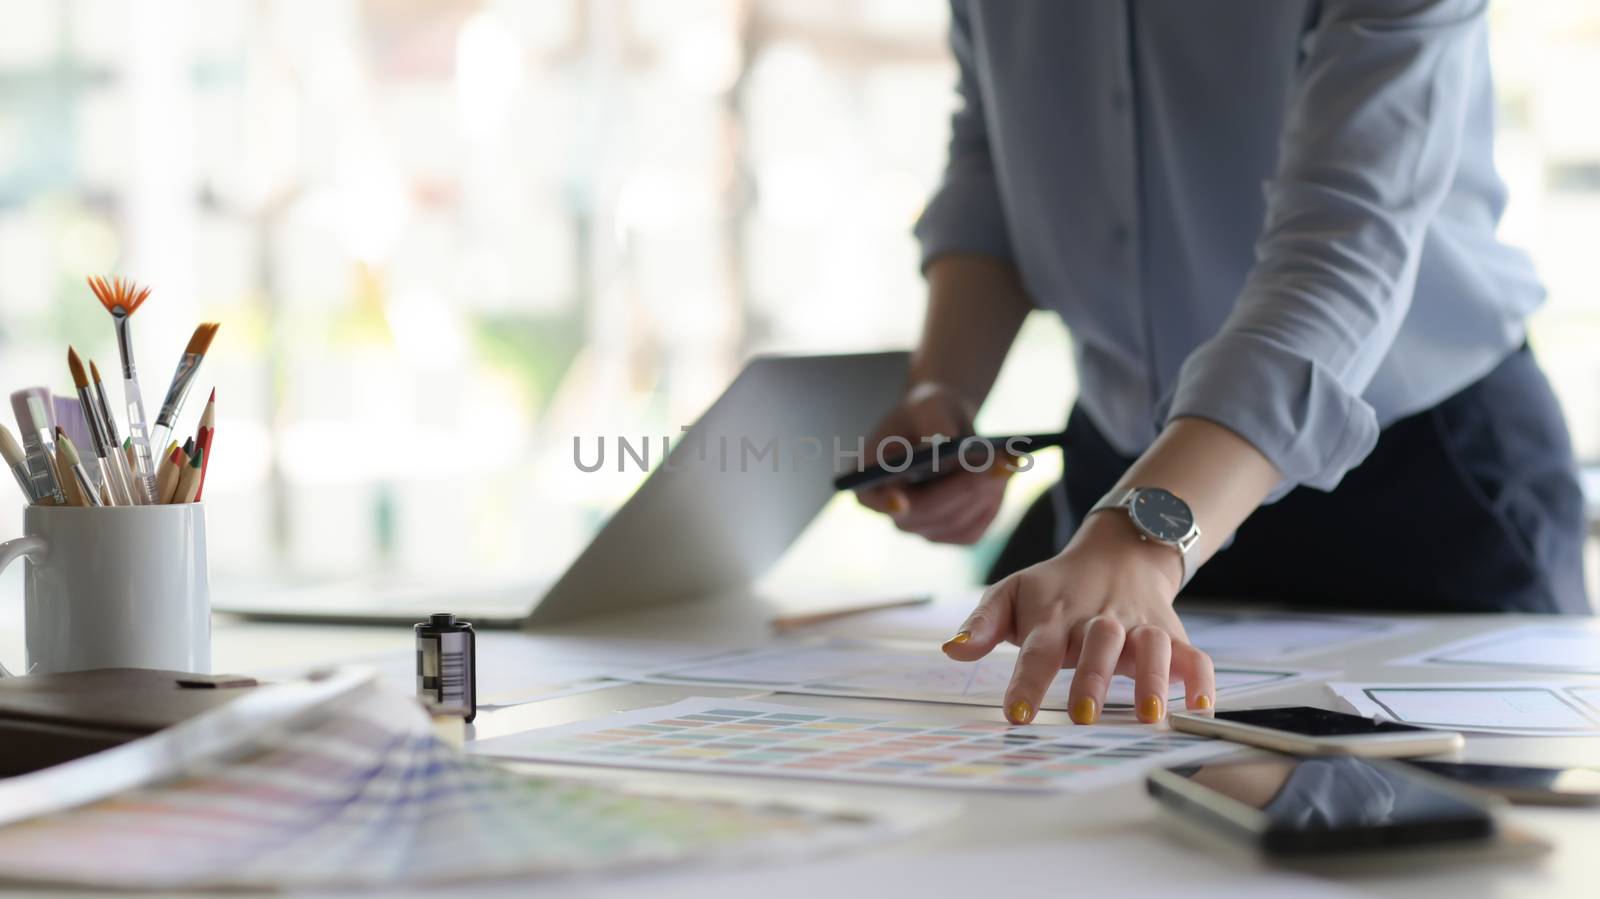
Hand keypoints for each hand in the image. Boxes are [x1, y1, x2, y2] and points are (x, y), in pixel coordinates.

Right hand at [854, 383, 1012, 544]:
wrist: (947, 425)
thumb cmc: (928, 411)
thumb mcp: (929, 405)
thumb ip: (933, 422)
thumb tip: (948, 445)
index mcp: (871, 478)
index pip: (871, 498)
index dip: (885, 503)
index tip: (901, 502)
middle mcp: (893, 511)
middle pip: (926, 512)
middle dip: (964, 487)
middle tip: (997, 463)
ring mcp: (922, 527)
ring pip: (956, 522)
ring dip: (985, 492)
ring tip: (1008, 461)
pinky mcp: (951, 534)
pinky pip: (974, 529)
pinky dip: (993, 503)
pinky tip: (1005, 477)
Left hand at [941, 512, 1215, 724]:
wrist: (1117, 552)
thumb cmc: (1055, 588)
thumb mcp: (1012, 592)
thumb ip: (983, 623)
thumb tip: (952, 650)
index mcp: (1055, 617)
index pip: (1037, 650)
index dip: (1027, 682)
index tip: (1016, 715)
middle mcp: (1099, 621)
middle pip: (1098, 645)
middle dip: (1092, 678)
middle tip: (1083, 714)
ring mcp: (1139, 627)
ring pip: (1151, 646)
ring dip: (1152, 679)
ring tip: (1150, 715)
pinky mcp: (1171, 633)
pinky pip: (1194, 655)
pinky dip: (1200, 680)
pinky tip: (1200, 708)